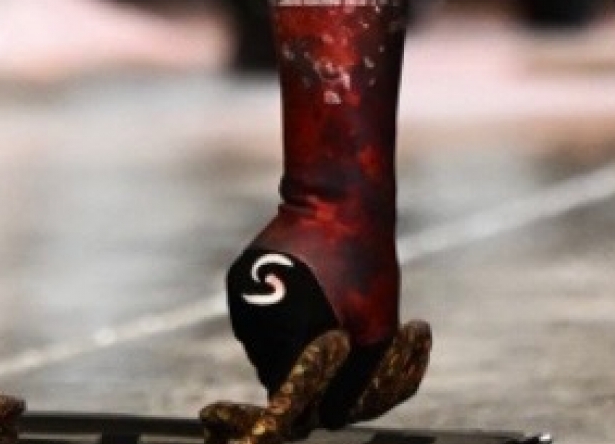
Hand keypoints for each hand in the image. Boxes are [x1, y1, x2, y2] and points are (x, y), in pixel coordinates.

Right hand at [203, 244, 429, 442]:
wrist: (336, 197)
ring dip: (288, 342)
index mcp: (285, 340)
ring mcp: (241, 299)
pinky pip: (255, 315)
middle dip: (303, 371)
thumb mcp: (377, 327)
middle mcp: (253, 324)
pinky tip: (305, 293)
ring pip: (262, 345)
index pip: (290, 399)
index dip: (314, 400)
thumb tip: (332, 418)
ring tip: (322, 313)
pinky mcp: (237, 278)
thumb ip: (356, 382)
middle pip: (273, 373)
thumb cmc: (364, 262)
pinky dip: (277, 315)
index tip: (336, 386)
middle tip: (337, 345)